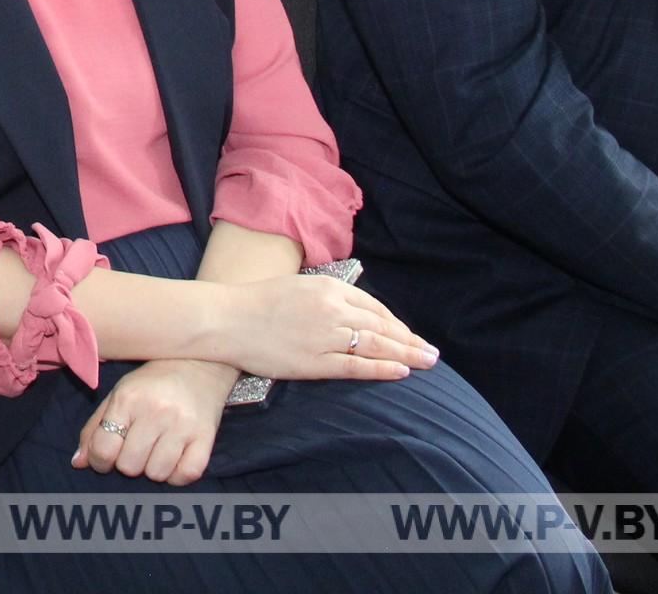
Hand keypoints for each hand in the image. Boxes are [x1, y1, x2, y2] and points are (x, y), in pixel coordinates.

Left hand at [74, 360, 239, 484]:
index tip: (106, 457)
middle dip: (128, 463)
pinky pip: (186, 476)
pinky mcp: (206, 436)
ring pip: (156, 474)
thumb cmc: (152, 383)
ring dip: (152, 469)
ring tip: (156, 450)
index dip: (99, 461)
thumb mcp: (118, 395)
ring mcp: (183, 425)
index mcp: (128, 398)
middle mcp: (156, 411)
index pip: (104, 448)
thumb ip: (95, 428)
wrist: (199, 364)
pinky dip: (177, 476)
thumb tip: (78, 463)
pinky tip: (174, 459)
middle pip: (129, 466)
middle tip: (136, 447)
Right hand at [192, 273, 434, 380]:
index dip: (396, 323)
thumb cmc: (256, 301)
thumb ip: (327, 295)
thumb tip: (351, 308)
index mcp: (329, 288)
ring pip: (376, 346)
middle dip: (410, 340)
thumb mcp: (298, 286)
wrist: (226, 318)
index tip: (409, 335)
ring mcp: (326, 337)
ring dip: (406, 354)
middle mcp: (333, 310)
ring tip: (426, 362)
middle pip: (382, 327)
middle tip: (431, 352)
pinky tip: (401, 371)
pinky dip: (382, 369)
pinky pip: (357, 366)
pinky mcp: (315, 362)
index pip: (374, 307)